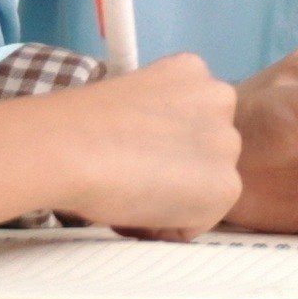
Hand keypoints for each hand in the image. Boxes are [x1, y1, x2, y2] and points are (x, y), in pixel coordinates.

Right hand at [0, 51, 241, 236]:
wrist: (70, 147)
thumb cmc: (77, 125)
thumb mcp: (128, 100)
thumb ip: (154, 119)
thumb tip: (147, 151)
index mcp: (192, 71)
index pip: (193, 119)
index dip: (160, 144)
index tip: (132, 152)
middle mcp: (221, 99)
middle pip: (205, 151)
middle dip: (175, 170)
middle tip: (131, 179)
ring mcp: (227, 144)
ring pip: (205, 187)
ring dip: (174, 200)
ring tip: (130, 195)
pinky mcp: (225, 186)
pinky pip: (196, 222)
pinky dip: (166, 227)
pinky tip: (136, 211)